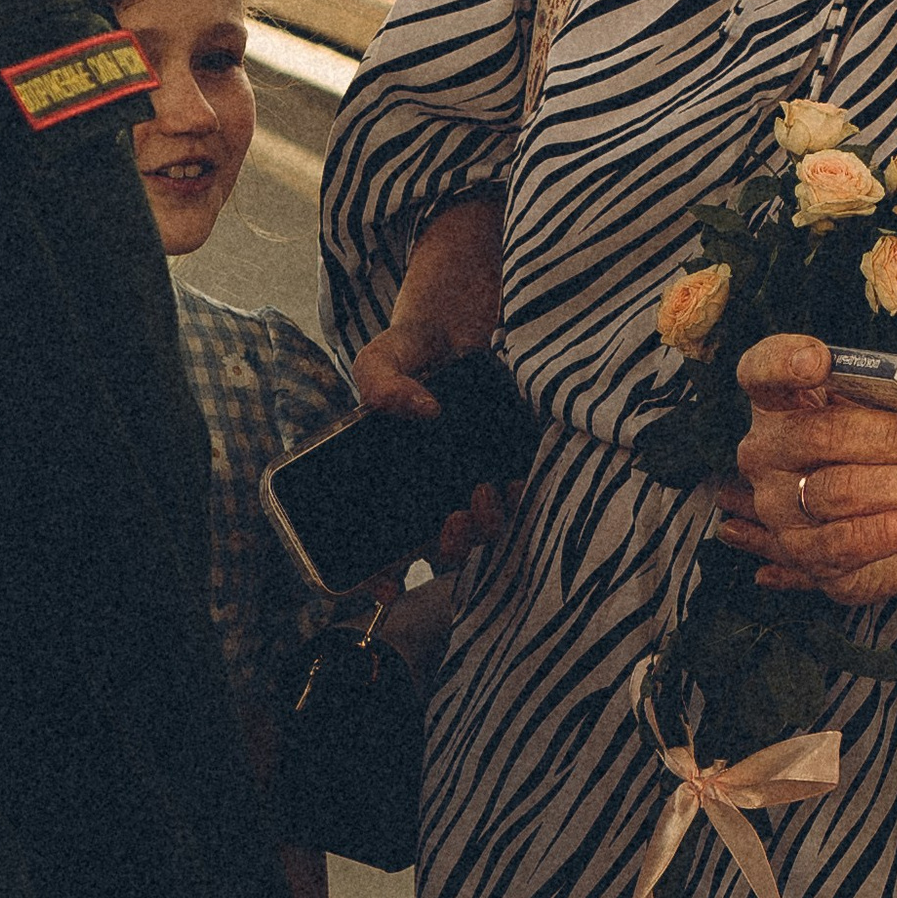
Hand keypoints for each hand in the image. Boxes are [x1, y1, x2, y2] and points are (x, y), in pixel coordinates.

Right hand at [351, 195, 510, 560]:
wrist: (465, 310)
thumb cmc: (414, 340)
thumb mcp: (381, 355)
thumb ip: (379, 380)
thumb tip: (423, 411)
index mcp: (388, 479)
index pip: (376, 543)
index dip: (376, 577)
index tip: (392, 587)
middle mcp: (428, 486)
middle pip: (435, 546)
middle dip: (448, 548)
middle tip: (454, 518)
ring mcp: (469, 476)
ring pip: (480, 530)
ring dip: (486, 526)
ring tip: (488, 490)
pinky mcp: (508, 460)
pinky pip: (518, 500)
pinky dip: (520, 500)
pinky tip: (518, 481)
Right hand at [730, 332, 896, 608]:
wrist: (889, 522)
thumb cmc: (888, 449)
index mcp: (783, 400)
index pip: (761, 372)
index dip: (783, 362)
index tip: (820, 359)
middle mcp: (767, 450)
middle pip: (819, 434)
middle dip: (892, 439)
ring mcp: (776, 504)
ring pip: (838, 491)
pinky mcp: (800, 552)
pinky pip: (845, 542)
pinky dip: (895, 531)